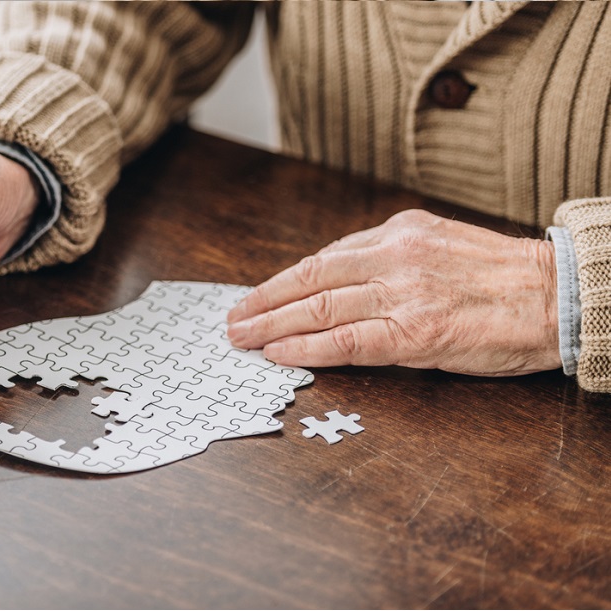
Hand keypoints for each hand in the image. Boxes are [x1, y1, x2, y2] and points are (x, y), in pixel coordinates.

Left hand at [226, 209, 561, 375]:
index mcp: (399, 232)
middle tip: (233, 320)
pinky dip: (306, 348)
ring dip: (271, 325)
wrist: (559, 296)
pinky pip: (347, 342)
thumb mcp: (439, 245)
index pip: (323, 258)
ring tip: (242, 339)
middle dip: (263, 302)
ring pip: (319, 309)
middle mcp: (394, 257)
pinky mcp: (415, 333)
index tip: (255, 295)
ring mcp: (402, 294)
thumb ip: (390, 257)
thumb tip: (338, 278)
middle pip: (309, 280)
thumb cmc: (502, 277)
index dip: (281, 281)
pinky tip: (279, 354)